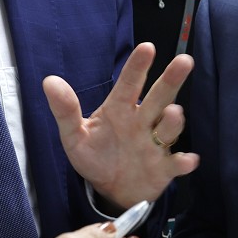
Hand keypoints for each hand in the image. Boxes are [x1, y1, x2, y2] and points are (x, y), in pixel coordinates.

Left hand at [43, 42, 199, 209]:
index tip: (146, 47)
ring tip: (172, 113)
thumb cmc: (95, 156)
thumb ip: (65, 110)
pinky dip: (183, 162)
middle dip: (171, 80)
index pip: (129, 83)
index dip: (137, 66)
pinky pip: (177, 162)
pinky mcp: (164, 168)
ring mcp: (155, 144)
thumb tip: (49, 81)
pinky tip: (188, 161)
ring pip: (169, 127)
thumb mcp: (74, 136)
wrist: (111, 190)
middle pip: (159, 97)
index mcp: (120, 109)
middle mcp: (142, 121)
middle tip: (184, 61)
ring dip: (173, 121)